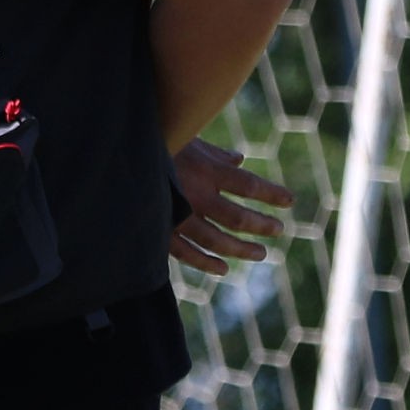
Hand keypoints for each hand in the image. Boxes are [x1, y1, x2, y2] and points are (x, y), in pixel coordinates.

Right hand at [170, 137, 291, 274]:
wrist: (119, 157)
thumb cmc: (157, 142)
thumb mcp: (190, 141)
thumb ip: (216, 154)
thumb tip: (239, 160)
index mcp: (208, 170)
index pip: (249, 185)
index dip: (272, 194)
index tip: (290, 201)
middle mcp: (199, 195)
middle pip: (239, 216)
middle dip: (261, 225)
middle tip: (277, 230)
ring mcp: (180, 216)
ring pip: (217, 239)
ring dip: (241, 249)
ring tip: (260, 254)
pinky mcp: (161, 231)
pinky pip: (187, 253)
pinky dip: (206, 262)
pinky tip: (222, 268)